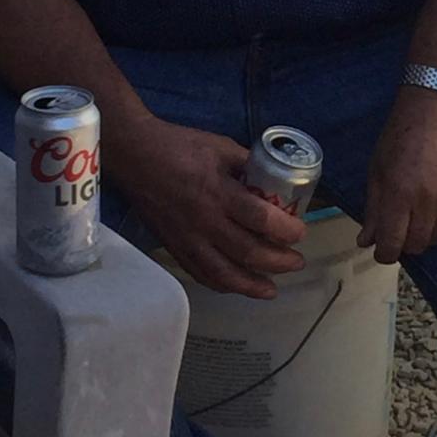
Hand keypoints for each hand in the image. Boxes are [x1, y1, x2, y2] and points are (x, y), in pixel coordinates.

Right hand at [114, 118, 306, 298]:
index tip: (300, 233)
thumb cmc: (180, 146)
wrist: (135, 155)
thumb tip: (272, 179)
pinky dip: (221, 284)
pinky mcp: (173, 246)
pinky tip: (237, 286)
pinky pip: (200, 273)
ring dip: (251, 285)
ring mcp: (187, 238)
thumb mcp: (221, 146)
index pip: (260, 219)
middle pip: (247, 252)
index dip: (285, 230)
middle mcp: (204, 220)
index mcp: (219, 192)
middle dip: (277, 262)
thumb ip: (247, 164)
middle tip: (297, 263)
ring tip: (272, 290)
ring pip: (223, 273)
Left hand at [358, 88, 436, 263]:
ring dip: (426, 230)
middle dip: (406, 242)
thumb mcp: (378, 167)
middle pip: (418, 246)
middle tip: (401, 227)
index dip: (385, 253)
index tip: (383, 249)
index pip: (393, 244)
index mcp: (400, 193)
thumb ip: (374, 207)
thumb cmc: (402, 133)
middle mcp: (430, 200)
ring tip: (420, 209)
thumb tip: (366, 241)